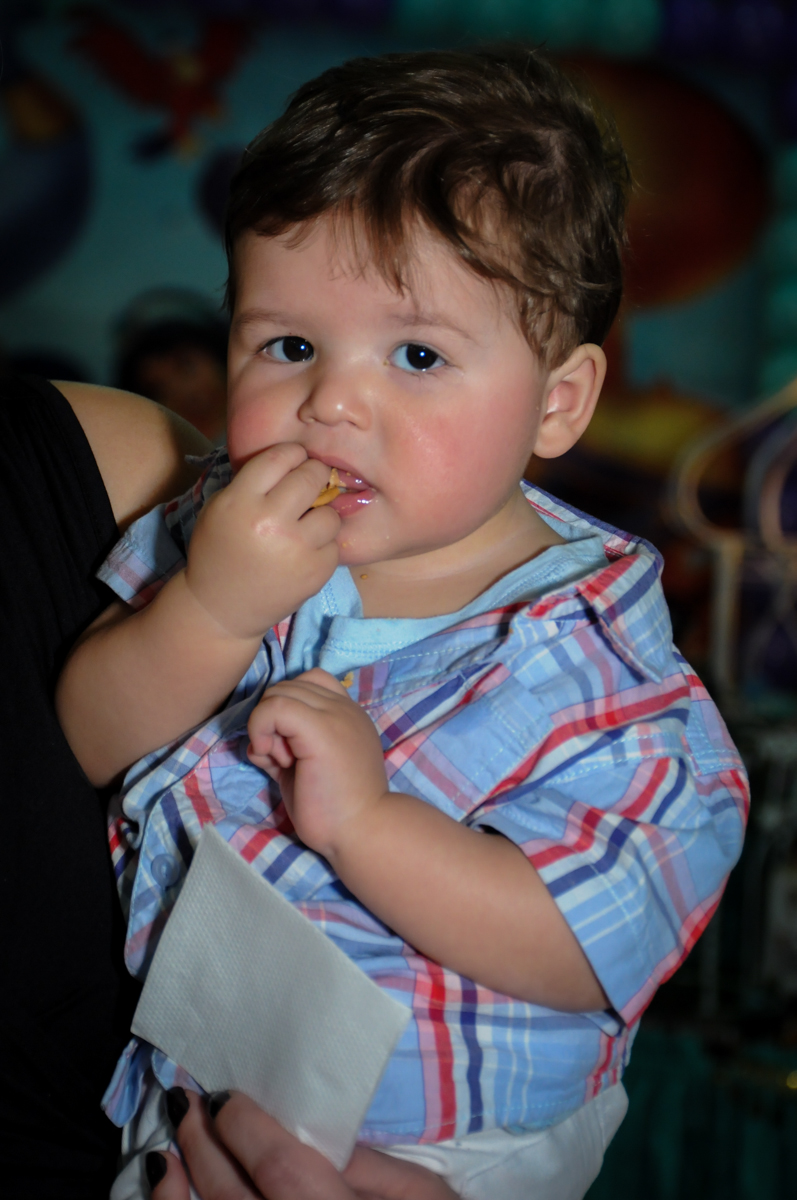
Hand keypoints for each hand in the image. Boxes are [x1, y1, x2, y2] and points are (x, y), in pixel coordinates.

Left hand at [148, 1088, 457, 1198]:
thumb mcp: (422, 1194)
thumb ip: (368, 1166)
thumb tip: (311, 1130)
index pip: (280, 1169)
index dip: (245, 1128)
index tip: (224, 1096)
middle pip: (232, 1196)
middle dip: (204, 1144)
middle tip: (184, 1100)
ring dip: (181, 1183)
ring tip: (171, 1139)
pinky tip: (167, 1183)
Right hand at [185, 444, 339, 639]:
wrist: (222, 609)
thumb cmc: (220, 552)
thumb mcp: (220, 509)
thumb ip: (252, 483)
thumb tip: (295, 459)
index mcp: (241, 502)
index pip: (279, 457)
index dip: (292, 454)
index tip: (296, 459)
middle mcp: (270, 522)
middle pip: (311, 477)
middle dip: (314, 475)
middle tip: (310, 482)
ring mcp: (296, 549)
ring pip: (330, 512)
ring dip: (321, 515)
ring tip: (306, 525)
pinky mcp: (316, 572)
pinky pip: (334, 544)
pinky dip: (323, 546)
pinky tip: (304, 553)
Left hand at [247, 668, 388, 857]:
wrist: (361, 831)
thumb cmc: (336, 809)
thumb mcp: (308, 766)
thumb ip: (288, 745)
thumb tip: (259, 741)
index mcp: (346, 714)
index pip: (307, 683)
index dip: (286, 709)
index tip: (288, 748)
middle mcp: (344, 707)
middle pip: (286, 686)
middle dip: (272, 720)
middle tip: (283, 759)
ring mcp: (334, 714)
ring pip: (278, 692)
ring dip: (267, 727)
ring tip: (284, 762)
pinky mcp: (320, 729)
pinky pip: (274, 707)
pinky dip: (261, 729)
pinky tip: (274, 760)